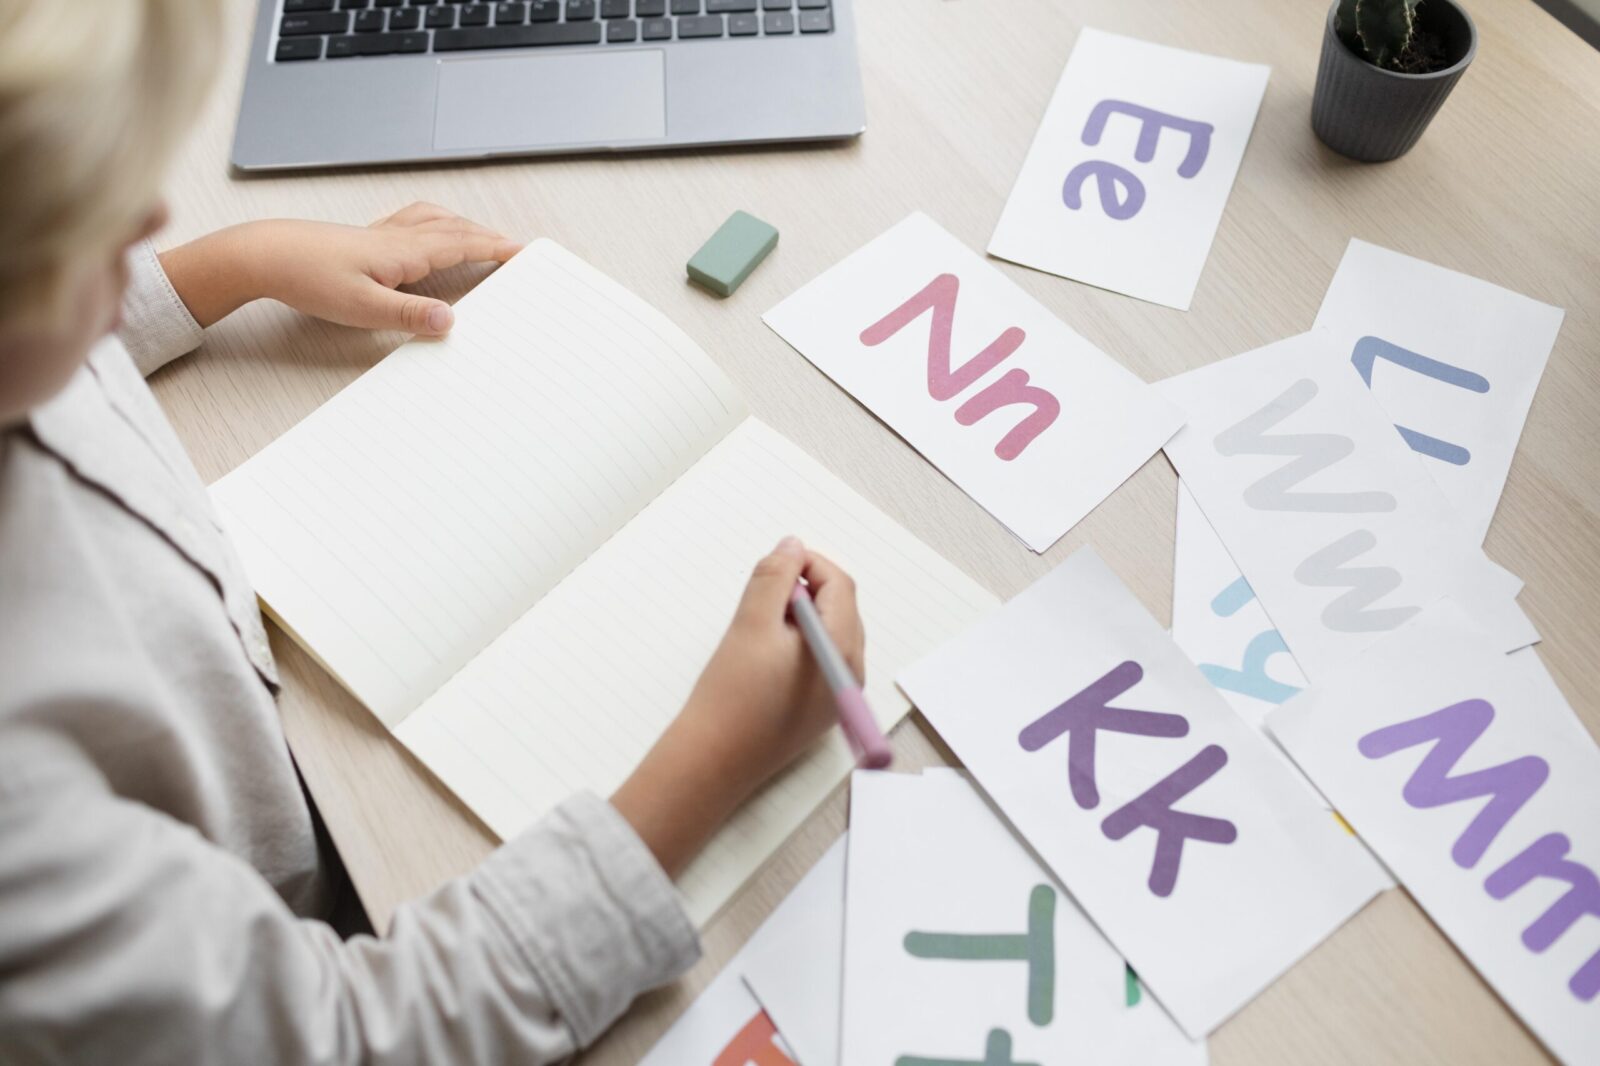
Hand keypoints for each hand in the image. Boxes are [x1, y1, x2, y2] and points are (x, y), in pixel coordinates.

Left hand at [159, 202, 520, 333]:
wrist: (264, 254)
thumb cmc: (307, 277)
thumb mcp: (361, 307)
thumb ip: (409, 314)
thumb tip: (450, 321)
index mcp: (404, 252)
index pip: (462, 245)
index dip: (496, 249)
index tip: (525, 252)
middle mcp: (397, 236)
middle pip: (455, 228)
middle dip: (488, 236)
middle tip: (514, 248)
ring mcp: (381, 234)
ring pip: (435, 220)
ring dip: (464, 226)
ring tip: (481, 236)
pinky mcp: (365, 237)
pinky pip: (413, 222)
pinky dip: (435, 223)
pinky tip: (428, 231)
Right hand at [611, 537, 865, 877]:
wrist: (712, 761)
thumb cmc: (730, 695)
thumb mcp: (751, 623)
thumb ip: (775, 578)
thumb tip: (793, 546)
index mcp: (842, 648)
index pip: (840, 586)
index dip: (809, 564)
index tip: (776, 563)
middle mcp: (852, 673)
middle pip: (840, 609)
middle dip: (805, 590)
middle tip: (763, 596)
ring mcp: (837, 695)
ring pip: (829, 634)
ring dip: (799, 617)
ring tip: (759, 626)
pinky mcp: (819, 711)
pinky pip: (819, 660)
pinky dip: (797, 644)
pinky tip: (763, 655)